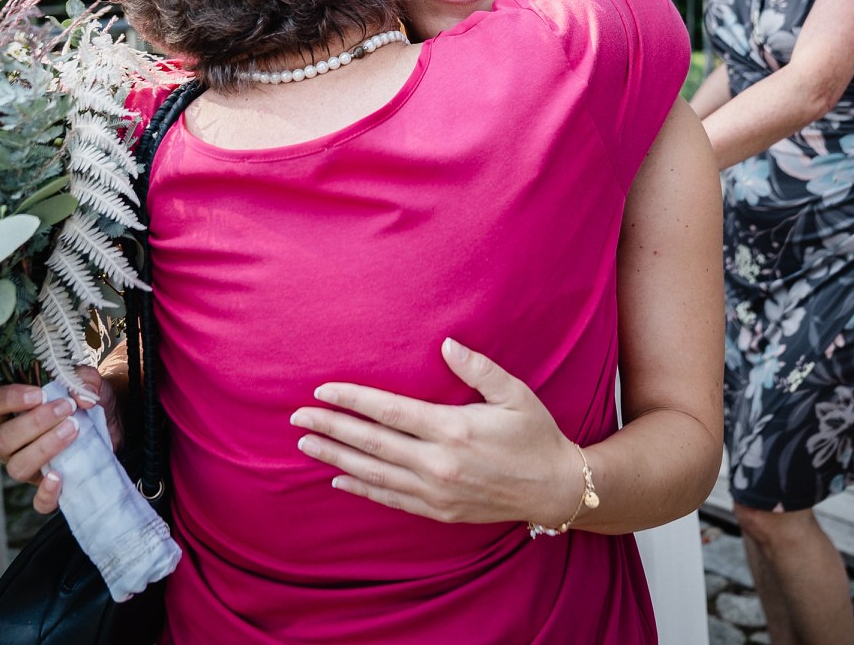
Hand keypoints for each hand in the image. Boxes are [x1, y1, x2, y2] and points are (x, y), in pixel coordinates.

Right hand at [0, 366, 120, 513]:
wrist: (110, 422)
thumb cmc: (84, 398)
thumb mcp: (86, 381)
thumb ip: (83, 380)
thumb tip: (82, 397)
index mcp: (8, 411)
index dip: (5, 400)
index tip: (38, 394)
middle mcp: (10, 440)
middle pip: (2, 439)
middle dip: (34, 423)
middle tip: (67, 408)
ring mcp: (26, 465)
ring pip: (16, 467)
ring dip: (44, 448)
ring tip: (73, 430)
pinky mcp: (47, 487)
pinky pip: (39, 502)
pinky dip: (47, 493)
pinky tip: (60, 477)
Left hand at [289, 338, 581, 524]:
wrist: (557, 489)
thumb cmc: (536, 435)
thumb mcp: (515, 394)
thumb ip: (478, 368)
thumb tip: (446, 343)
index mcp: (452, 429)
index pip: (389, 411)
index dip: (352, 400)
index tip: (323, 391)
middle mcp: (438, 463)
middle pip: (371, 442)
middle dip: (330, 429)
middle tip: (296, 419)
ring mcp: (436, 490)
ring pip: (373, 473)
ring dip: (336, 458)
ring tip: (305, 446)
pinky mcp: (439, 511)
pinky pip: (391, 499)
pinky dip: (362, 489)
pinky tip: (338, 479)